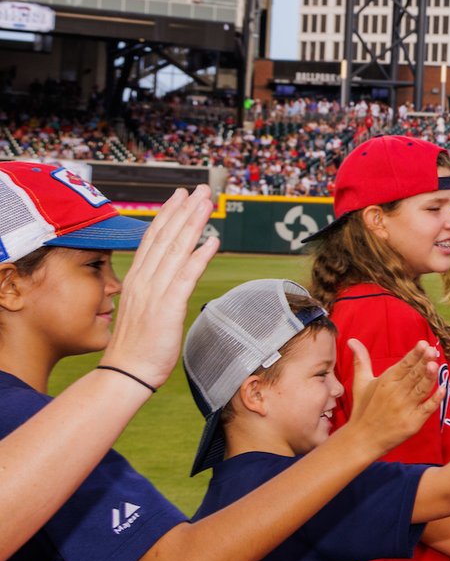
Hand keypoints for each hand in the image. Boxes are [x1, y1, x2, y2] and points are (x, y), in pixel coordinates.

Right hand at [103, 187, 220, 386]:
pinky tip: (212, 241)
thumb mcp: (144, 310)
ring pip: (176, 250)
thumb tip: (166, 284)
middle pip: (165, 237)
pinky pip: (186, 277)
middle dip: (184, 210)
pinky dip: (199, 257)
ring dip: (194, 224)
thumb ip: (154, 292)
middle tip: (200, 189)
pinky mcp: (167, 307)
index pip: (153, 239)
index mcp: (138, 279)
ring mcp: (154, 292)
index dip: (168, 215)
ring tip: (208, 203)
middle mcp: (144, 280)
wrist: (126, 372)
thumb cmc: (138, 346)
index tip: (180, 196)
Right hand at [345, 339, 437, 453]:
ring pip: (421, 390)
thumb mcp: (361, 383)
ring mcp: (405, 408)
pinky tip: (443, 389)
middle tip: (433, 351)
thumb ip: (361, 361)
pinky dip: (435, 400)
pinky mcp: (413, 422)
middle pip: (413, 375)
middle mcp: (395, 394)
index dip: (414, 355)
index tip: (423, 344)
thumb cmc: (364, 408)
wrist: (363, 439)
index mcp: (385, 382)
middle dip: (424, 362)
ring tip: (436, 365)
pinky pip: (427, 409)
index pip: (403, 365)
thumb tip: (352, 340)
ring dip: (429, 378)